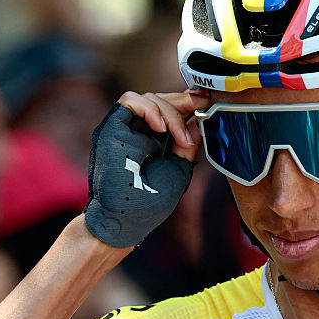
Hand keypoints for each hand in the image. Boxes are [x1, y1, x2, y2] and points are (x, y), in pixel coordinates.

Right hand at [84, 91, 209, 247]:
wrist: (127, 219)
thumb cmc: (151, 202)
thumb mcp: (178, 168)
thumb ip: (187, 144)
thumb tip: (199, 121)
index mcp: (154, 141)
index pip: (170, 110)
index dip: (188, 103)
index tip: (207, 102)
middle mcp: (139, 132)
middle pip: (161, 100)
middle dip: (183, 102)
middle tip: (201, 105)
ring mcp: (124, 129)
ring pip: (148, 98)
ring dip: (170, 111)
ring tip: (180, 136)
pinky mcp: (111, 128)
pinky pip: (129, 101)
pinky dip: (149, 108)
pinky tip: (161, 126)